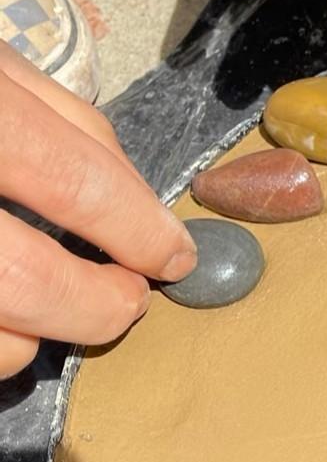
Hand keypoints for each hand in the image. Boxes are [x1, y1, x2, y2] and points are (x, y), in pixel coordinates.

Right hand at [0, 44, 196, 378]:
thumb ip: (68, 121)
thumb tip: (138, 199)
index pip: (74, 178)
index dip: (137, 229)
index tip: (174, 257)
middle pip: (23, 279)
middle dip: (97, 305)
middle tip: (128, 304)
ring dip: (28, 340)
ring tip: (52, 313)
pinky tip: (2, 324)